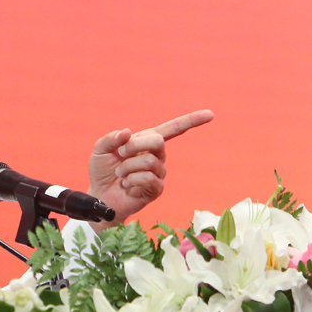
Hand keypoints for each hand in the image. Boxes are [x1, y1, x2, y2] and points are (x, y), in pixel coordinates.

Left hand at [86, 110, 213, 230]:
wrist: (100, 197)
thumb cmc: (102, 172)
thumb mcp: (100, 150)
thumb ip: (111, 138)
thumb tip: (127, 132)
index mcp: (146, 141)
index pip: (173, 129)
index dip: (191, 120)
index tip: (211, 114)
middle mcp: (156, 155)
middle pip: (158, 141)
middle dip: (134, 146)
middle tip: (120, 154)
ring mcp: (158, 172)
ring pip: (149, 161)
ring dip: (128, 167)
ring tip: (120, 175)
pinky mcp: (156, 189)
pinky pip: (150, 179)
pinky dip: (132, 180)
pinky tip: (127, 186)